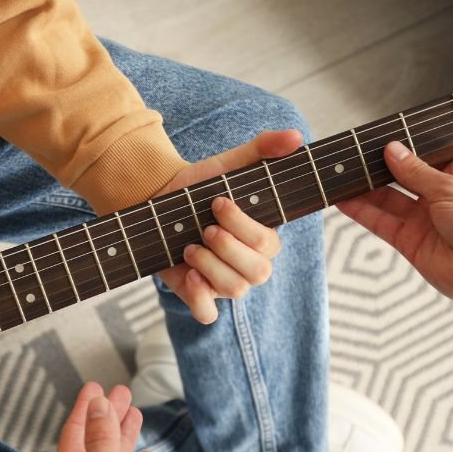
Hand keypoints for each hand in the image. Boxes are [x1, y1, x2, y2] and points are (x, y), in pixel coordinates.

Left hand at [156, 129, 301, 322]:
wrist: (156, 199)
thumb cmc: (198, 185)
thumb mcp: (228, 164)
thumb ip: (262, 150)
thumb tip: (295, 137)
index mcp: (260, 238)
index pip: (268, 244)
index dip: (243, 226)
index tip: (217, 202)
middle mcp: (247, 263)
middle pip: (257, 273)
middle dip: (227, 248)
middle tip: (204, 228)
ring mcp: (222, 281)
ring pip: (234, 290)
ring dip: (209, 266)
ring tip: (189, 246)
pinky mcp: (196, 293)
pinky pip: (208, 314)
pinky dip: (200, 299)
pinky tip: (189, 276)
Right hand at [337, 141, 452, 308]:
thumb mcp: (450, 185)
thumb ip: (415, 171)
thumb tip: (393, 151)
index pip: (426, 158)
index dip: (405, 149)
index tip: (381, 140)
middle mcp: (441, 197)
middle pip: (402, 179)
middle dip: (379, 169)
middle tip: (354, 157)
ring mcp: (424, 220)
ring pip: (387, 201)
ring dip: (365, 190)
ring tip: (341, 175)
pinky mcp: (410, 242)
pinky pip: (382, 223)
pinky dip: (362, 213)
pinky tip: (344, 200)